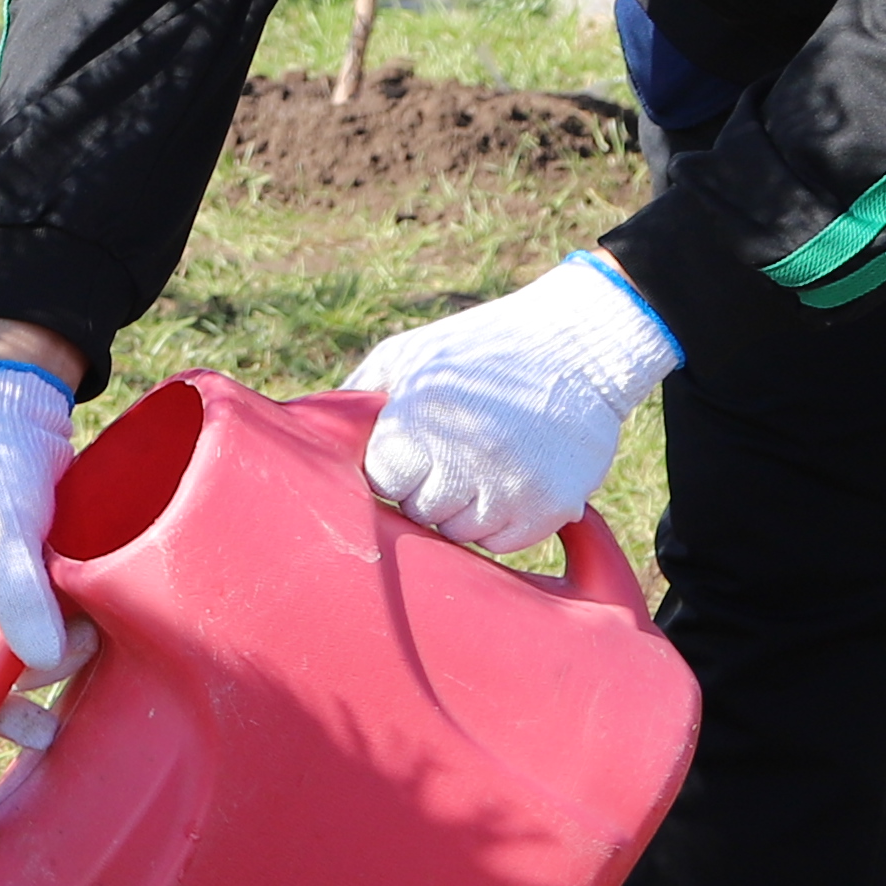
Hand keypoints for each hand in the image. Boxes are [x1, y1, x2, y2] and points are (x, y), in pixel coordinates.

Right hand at [0, 357, 89, 705]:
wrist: (7, 410)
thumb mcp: (2, 534)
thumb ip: (19, 598)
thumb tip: (42, 662)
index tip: (46, 734)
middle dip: (38, 677)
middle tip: (88, 648)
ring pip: (16, 647)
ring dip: (55, 650)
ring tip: (94, 634)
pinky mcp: (15, 570)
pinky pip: (35, 618)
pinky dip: (62, 626)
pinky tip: (90, 619)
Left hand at [344, 252, 681, 549]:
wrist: (580, 343)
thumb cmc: (481, 347)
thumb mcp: (407, 356)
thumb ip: (357, 397)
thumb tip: (306, 433)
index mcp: (414, 428)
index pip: (381, 487)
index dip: (394, 472)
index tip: (410, 454)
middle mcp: (459, 465)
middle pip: (419, 514)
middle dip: (427, 491)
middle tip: (452, 456)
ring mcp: (508, 491)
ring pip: (460, 535)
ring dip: (463, 510)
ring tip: (481, 465)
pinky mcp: (550, 508)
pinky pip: (504, 543)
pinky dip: (502, 521)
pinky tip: (509, 479)